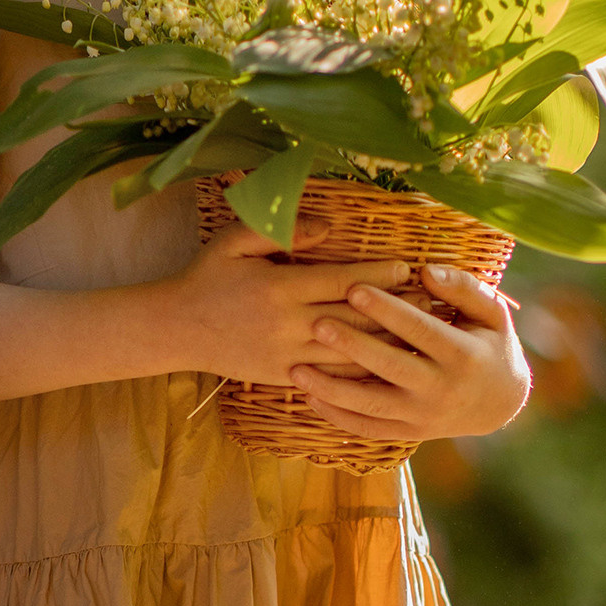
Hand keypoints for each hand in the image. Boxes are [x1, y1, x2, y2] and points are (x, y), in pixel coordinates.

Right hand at [167, 225, 412, 384]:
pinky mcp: (284, 377)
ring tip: (418, 336)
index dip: (378, 275)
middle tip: (429, 302)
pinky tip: (387, 369)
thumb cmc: (207, 276)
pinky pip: (331, 379)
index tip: (406, 268)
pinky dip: (361, 374)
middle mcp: (288, 324)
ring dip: (386, 345)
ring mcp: (288, 355)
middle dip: (394, 310)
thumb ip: (282, 230)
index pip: (341, 281)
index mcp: (280, 288)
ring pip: (349, 353)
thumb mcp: (235, 241)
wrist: (176, 328)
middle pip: (354, 319)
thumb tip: (328, 226)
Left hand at [288, 263, 529, 442]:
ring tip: (296, 369)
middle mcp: (440, 390)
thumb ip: (463, 288)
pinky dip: (337, 417)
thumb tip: (427, 270)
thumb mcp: (492, 313)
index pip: (419, 330)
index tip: (354, 289)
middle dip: (352, 346)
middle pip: (390, 367)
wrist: (499, 404)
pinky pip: (367, 429)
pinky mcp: (408, 433)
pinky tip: (309, 396)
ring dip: (332, 388)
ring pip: (371, 405)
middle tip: (317, 323)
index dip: (387, 310)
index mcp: (462, 355)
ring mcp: (422, 416)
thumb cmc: (491, 345)